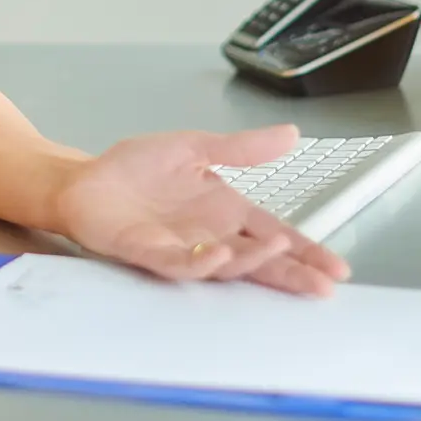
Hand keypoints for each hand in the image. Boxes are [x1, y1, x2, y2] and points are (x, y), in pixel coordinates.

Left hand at [50, 126, 350, 295]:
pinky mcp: (149, 253)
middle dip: (292, 273)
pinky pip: (181, 263)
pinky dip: (202, 263)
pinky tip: (222, 256)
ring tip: (278, 251)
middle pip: (259, 259)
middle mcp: (209, 236)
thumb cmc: (136, 169)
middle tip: (323, 286)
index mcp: (225, 212)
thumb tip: (291, 133)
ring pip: (225, 264)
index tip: (336, 268)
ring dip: (251, 261)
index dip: (305, 250)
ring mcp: (182, 248)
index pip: (274, 233)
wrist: (85, 181)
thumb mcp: (196, 148)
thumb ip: (242, 147)